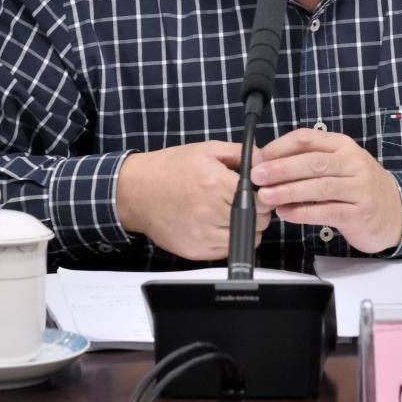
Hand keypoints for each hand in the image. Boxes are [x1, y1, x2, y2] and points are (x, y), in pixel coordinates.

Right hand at [115, 142, 271, 260]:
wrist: (136, 191)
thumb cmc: (170, 169)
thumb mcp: (206, 150)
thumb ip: (240, 154)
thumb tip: (265, 162)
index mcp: (214, 183)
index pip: (261, 200)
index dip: (265, 196)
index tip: (260, 193)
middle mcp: (209, 211)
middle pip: (258, 221)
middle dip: (258, 212)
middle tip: (247, 203)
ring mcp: (202, 234)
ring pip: (246, 239)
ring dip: (246, 227)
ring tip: (231, 214)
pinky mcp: (195, 250)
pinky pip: (227, 250)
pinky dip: (229, 239)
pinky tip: (218, 225)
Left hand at [252, 129, 401, 253]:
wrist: (396, 211)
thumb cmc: (359, 186)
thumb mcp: (339, 165)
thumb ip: (309, 163)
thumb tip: (268, 164)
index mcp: (343, 146)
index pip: (308, 138)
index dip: (281, 147)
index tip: (260, 157)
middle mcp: (353, 163)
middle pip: (313, 162)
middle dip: (281, 168)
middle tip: (257, 176)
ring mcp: (359, 188)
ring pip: (320, 187)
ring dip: (289, 191)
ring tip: (266, 196)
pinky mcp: (360, 213)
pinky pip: (328, 211)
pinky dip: (304, 213)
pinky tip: (286, 214)